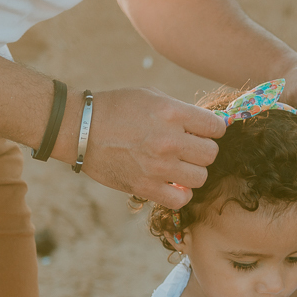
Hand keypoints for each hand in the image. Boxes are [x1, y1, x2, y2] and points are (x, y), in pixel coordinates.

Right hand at [81, 87, 224, 207]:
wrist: (80, 128)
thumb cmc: (116, 108)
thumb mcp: (151, 97)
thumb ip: (181, 110)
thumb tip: (208, 125)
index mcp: (172, 112)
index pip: (216, 127)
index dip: (213, 130)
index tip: (203, 132)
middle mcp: (169, 140)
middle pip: (211, 154)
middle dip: (203, 151)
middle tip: (189, 149)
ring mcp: (158, 166)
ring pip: (200, 178)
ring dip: (192, 172)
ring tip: (179, 166)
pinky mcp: (146, 187)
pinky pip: (181, 199)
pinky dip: (180, 194)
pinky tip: (172, 184)